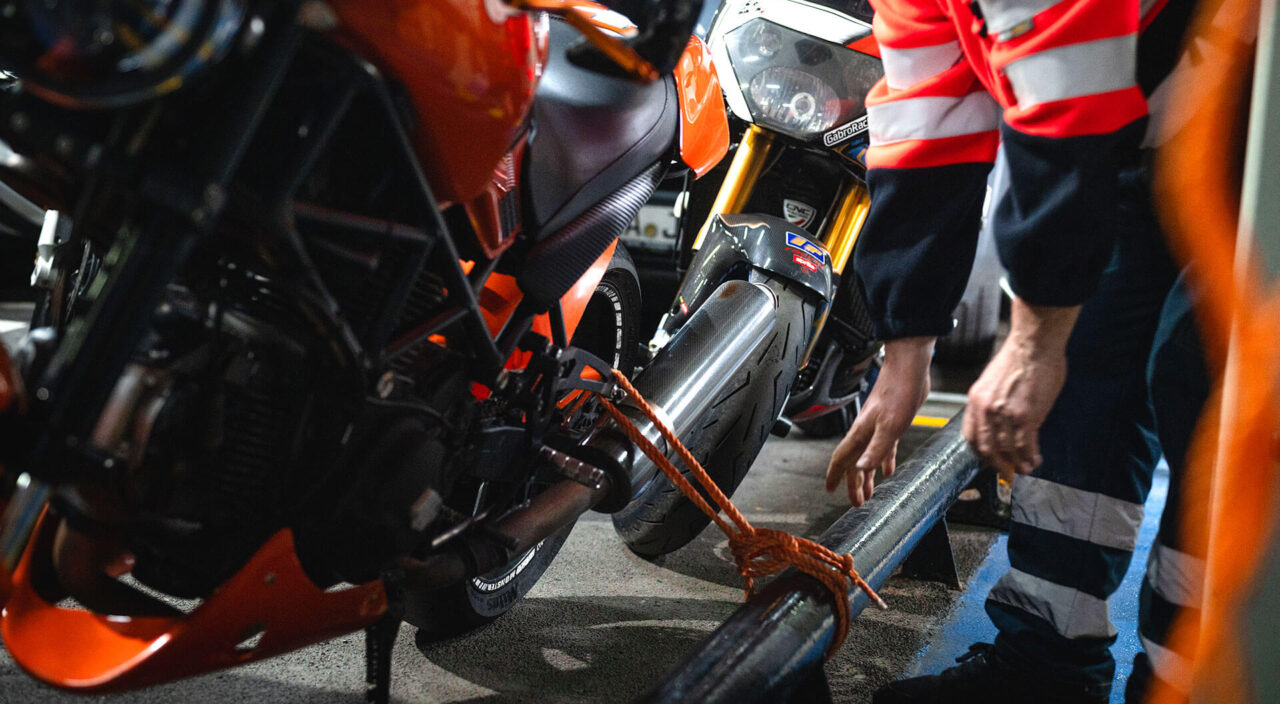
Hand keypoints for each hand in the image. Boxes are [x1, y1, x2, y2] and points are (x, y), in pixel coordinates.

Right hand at [826, 337, 932, 505]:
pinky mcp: (892, 423)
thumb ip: (876, 449)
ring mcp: (878, 427)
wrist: (909, 368)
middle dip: (853, 484)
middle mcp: (866, 432)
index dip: (835, 475)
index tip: (830, 491)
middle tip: (857, 502)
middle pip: (854, 462)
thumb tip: (861, 470)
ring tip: (870, 492)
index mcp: (860, 433)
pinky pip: (884, 448)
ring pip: (868, 456)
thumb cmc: (898, 393)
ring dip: (867, 475)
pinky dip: (884, 460)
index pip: (841, 459)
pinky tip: (888, 469)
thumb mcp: (889, 427)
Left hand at [963, 299, 1078, 479]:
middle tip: (1007, 470)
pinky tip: (1035, 459)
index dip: (981, 451)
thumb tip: (1002, 421)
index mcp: (975, 400)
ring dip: (1017, 463)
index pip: (971, 435)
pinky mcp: (1025, 416)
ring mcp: (1004, 415)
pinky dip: (1030, 456)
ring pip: (1007, 450)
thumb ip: (994, 402)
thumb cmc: (1018, 358)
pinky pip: (1025, 445)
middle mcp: (986, 410)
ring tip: (1025, 467)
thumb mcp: (993, 381)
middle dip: (997, 463)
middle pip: (986, 448)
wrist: (1033, 344)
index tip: (990, 458)